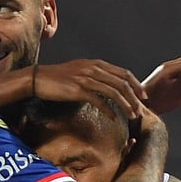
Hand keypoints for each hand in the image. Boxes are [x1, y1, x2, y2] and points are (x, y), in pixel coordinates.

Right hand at [31, 59, 146, 120]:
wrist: (38, 78)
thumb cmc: (58, 78)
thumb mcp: (80, 70)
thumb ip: (95, 75)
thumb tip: (109, 86)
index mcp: (96, 64)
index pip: (123, 73)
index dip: (136, 85)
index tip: (143, 96)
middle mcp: (94, 69)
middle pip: (122, 83)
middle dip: (134, 97)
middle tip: (141, 109)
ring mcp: (86, 79)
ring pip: (114, 92)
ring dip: (126, 105)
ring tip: (132, 115)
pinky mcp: (78, 90)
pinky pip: (99, 101)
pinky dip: (109, 110)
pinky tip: (114, 117)